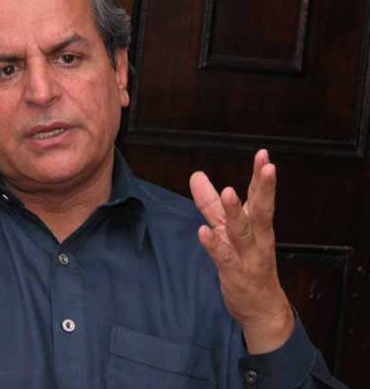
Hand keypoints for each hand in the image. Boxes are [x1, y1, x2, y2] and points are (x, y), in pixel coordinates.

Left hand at [189, 149, 293, 353]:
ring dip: (235, 212)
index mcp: (258, 225)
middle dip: (264, 188)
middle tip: (267, 167)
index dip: (261, 176)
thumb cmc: (246, 262)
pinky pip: (223, 258)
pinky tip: (204, 232)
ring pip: (242, 232)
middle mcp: (257, 238)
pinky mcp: (235, 274)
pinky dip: (214, 245)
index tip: (263, 155)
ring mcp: (247, 256)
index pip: (261, 197)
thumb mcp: (228, 230)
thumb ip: (210, 204)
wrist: (261, 308)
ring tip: (228, 192)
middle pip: (262, 210)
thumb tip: (195, 175)